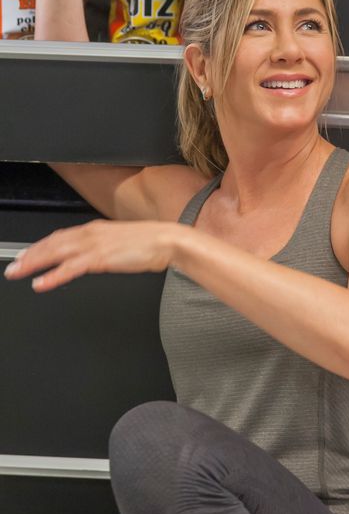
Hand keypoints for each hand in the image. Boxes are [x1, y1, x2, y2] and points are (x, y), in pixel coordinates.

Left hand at [3, 219, 181, 292]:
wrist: (168, 240)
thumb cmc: (151, 244)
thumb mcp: (122, 243)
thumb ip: (105, 248)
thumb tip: (94, 257)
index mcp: (96, 229)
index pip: (60, 237)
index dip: (41, 246)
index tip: (27, 254)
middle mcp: (91, 233)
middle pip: (52, 244)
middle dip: (30, 255)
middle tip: (13, 266)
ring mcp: (95, 245)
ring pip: (56, 253)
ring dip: (34, 263)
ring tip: (18, 273)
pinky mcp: (101, 258)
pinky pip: (70, 268)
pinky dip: (53, 275)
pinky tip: (41, 283)